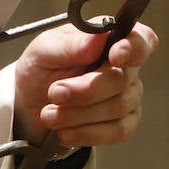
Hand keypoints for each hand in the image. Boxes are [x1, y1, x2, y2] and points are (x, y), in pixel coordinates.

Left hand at [12, 21, 157, 148]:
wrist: (28, 105)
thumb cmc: (39, 70)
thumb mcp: (43, 50)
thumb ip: (70, 44)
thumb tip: (98, 36)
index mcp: (108, 39)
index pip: (140, 38)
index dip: (134, 47)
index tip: (115, 57)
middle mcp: (124, 66)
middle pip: (121, 79)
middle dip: (85, 90)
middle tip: (55, 93)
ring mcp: (127, 95)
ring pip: (118, 107)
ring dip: (79, 114)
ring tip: (50, 113)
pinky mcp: (124, 123)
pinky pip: (118, 130)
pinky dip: (87, 132)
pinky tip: (66, 130)